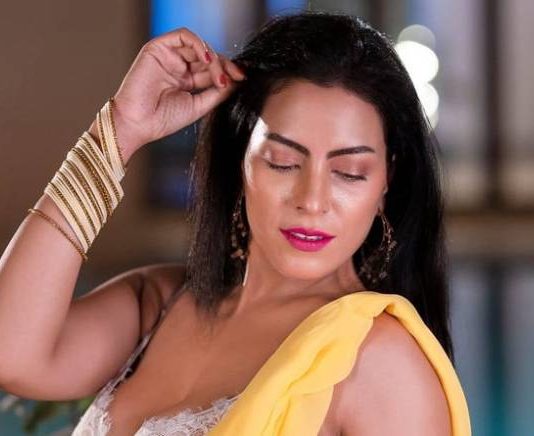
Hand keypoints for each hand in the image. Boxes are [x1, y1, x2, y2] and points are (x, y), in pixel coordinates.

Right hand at [98, 27, 245, 161]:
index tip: (243, 78)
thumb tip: (237, 81)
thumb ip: (217, 93)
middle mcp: (179, 67)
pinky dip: (198, 44)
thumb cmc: (163, 120)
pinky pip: (183, 36)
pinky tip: (207, 58)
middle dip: (225, 65)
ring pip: (198, 46)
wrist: (139, 124)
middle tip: (235, 77)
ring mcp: (169, 57)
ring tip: (220, 75)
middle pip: (208, 57)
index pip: (212, 69)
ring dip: (214, 58)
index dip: (228, 71)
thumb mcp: (198, 106)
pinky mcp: (158, 48)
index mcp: (187, 81)